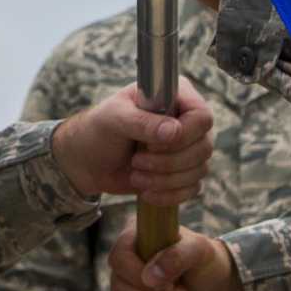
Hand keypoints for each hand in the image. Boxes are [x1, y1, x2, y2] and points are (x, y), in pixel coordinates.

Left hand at [51, 82, 213, 205]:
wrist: (87, 161)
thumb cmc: (99, 130)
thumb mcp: (115, 118)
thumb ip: (143, 122)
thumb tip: (173, 133)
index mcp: (175, 96)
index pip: (202, 116)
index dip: (184, 135)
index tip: (152, 144)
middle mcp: (186, 120)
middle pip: (204, 147)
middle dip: (168, 162)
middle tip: (136, 161)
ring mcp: (186, 147)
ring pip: (199, 170)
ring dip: (165, 180)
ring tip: (135, 175)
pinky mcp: (182, 172)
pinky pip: (192, 188)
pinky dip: (170, 195)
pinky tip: (146, 192)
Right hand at [108, 218, 242, 290]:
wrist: (215, 285)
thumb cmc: (206, 261)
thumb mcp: (200, 251)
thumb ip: (177, 256)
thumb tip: (149, 278)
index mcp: (136, 239)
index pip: (118, 258)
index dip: (138, 276)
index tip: (169, 283)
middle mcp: (125, 263)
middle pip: (119, 289)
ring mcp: (126, 289)